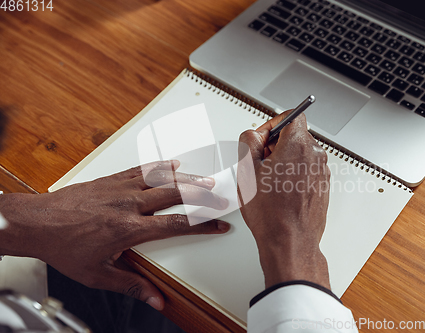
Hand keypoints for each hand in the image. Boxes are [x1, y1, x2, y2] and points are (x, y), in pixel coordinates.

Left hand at [0, 160, 229, 309]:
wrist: (38, 223)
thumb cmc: (64, 246)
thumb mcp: (98, 274)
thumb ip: (131, 285)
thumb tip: (154, 299)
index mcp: (130, 228)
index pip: (177, 224)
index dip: (203, 224)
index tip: (217, 224)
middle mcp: (129, 204)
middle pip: (176, 195)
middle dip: (203, 196)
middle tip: (220, 196)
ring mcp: (121, 188)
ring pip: (163, 178)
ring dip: (188, 178)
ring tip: (206, 179)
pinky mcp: (112, 179)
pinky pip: (143, 169)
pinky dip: (161, 166)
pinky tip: (172, 165)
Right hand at [238, 112, 330, 288]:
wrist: (290, 242)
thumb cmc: (271, 213)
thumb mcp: (247, 170)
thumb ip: (249, 141)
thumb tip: (254, 135)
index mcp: (298, 145)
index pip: (292, 116)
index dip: (273, 123)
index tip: (263, 136)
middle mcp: (315, 156)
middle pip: (295, 135)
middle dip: (276, 144)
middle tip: (260, 161)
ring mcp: (321, 173)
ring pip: (300, 154)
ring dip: (284, 160)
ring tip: (268, 181)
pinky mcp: (322, 187)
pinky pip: (306, 171)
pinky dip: (293, 174)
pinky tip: (279, 191)